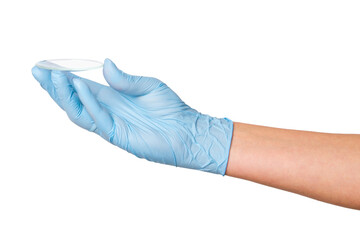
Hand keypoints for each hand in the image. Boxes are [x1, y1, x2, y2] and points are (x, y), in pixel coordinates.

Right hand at [31, 59, 232, 173]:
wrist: (186, 130)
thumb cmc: (170, 108)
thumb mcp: (148, 85)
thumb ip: (125, 79)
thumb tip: (104, 63)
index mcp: (112, 97)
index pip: (82, 86)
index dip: (64, 77)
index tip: (47, 66)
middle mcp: (107, 111)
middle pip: (74, 99)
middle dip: (55, 86)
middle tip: (38, 71)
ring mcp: (110, 124)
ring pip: (78, 111)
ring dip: (64, 95)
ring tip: (52, 77)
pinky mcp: (117, 136)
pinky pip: (97, 119)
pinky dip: (87, 103)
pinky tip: (79, 87)